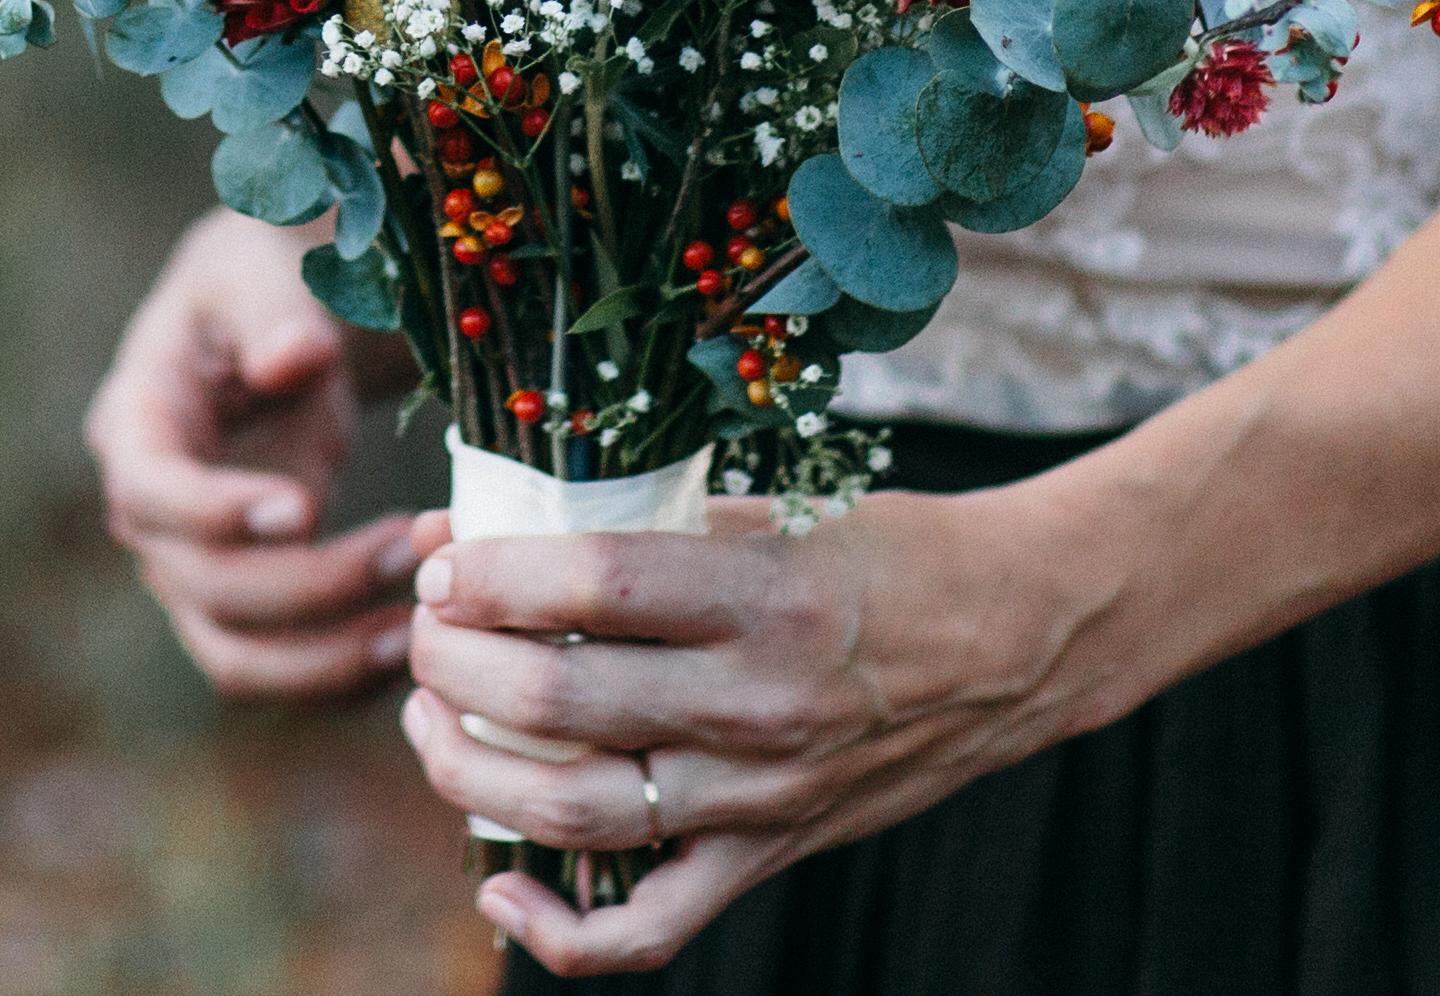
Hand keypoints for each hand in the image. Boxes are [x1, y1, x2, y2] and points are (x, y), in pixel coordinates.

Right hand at [86, 208, 444, 698]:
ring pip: (236, 655)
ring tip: (418, 624)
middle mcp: (149, 511)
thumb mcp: (264, 267)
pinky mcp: (243, 599)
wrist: (271, 312)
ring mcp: (189, 565)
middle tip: (414, 542)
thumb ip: (276, 310)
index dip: (217, 513)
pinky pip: (278, 668)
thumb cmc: (263, 276)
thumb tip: (290, 361)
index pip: (149, 492)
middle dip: (313, 582)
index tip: (304, 505)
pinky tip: (407, 643)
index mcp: (136, 420)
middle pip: (206, 587)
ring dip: (328, 655)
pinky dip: (337, 674)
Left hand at [400, 489, 1092, 977]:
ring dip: (470, 768)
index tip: (442, 560)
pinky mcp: (767, 856)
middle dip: (454, 662)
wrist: (1016, 637)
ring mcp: (760, 796)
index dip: (493, 574)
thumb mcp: (769, 509)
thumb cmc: (885, 552)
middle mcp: (757, 704)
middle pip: (560, 700)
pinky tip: (498, 875)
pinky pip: (646, 930)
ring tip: (430, 717)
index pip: (592, 584)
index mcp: (762, 594)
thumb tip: (485, 522)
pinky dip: (555, 929)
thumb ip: (636, 524)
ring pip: (575, 811)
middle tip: (423, 627)